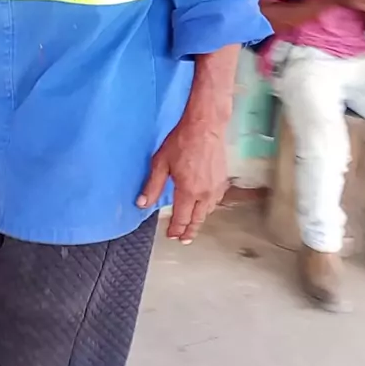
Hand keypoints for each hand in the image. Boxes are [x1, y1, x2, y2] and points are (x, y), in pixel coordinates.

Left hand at [137, 117, 226, 243]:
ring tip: (193, 224)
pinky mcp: (222, 179)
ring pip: (207, 211)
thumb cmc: (182, 141)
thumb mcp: (161, 163)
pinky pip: (215, 200)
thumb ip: (152, 186)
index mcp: (188, 191)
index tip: (171, 235)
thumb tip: (142, 204)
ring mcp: (216, 187)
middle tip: (183, 239)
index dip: (176, 229)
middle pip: (197, 220)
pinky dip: (209, 208)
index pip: (181, 219)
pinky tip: (205, 205)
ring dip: (199, 220)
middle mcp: (204, 193)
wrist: (205, 126)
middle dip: (189, 231)